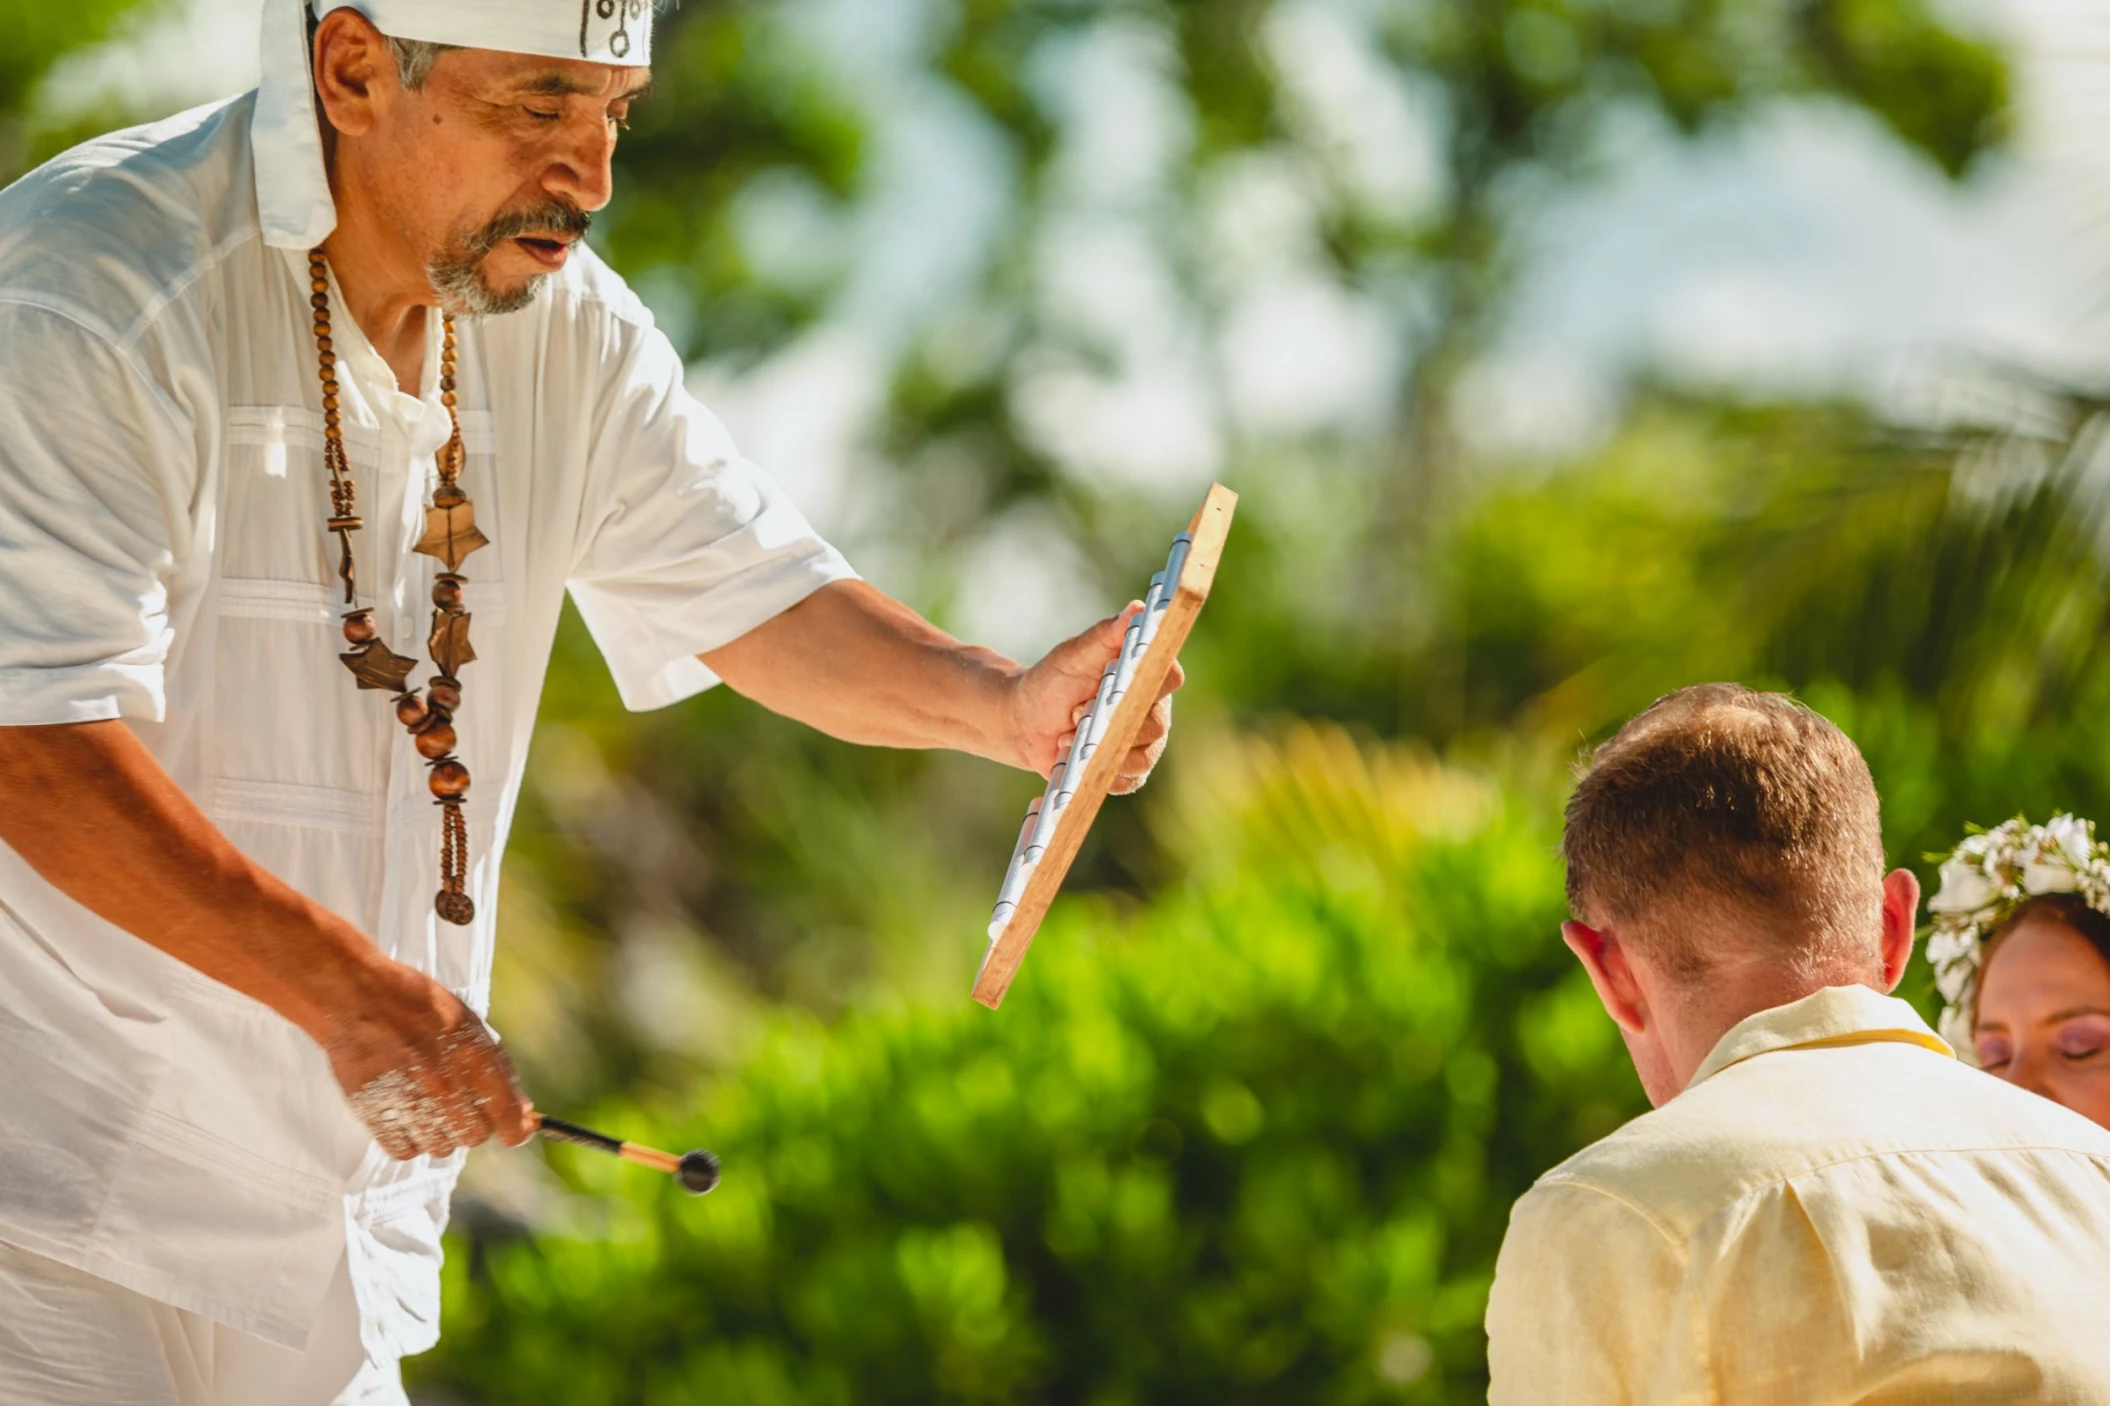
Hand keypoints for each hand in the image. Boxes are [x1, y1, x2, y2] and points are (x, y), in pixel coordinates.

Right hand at [310, 959, 536, 1160]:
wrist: (356, 997)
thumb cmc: (415, 1005)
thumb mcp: (469, 1022)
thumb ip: (499, 1067)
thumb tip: (522, 1110)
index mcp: (472, 1056)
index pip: (506, 1115)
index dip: (516, 1130)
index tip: (516, 1132)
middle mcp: (443, 1083)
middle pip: (474, 1136)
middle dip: (474, 1124)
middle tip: (461, 1106)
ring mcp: (408, 1101)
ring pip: (441, 1147)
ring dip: (442, 1134)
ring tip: (430, 1108)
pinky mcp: (375, 1113)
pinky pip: (404, 1150)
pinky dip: (410, 1141)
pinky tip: (407, 1118)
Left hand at [1011, 603, 1183, 794]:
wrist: (1025, 722)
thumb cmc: (1051, 681)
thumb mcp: (1073, 655)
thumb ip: (1105, 635)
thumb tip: (1137, 610)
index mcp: (1146, 674)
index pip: (1170, 677)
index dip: (1148, 684)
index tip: (1113, 686)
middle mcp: (1152, 707)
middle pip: (1157, 724)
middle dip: (1112, 723)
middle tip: (1077, 714)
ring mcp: (1143, 742)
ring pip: (1144, 757)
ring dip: (1102, 751)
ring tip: (1068, 738)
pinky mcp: (1128, 770)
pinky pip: (1128, 780)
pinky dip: (1098, 772)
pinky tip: (1074, 759)